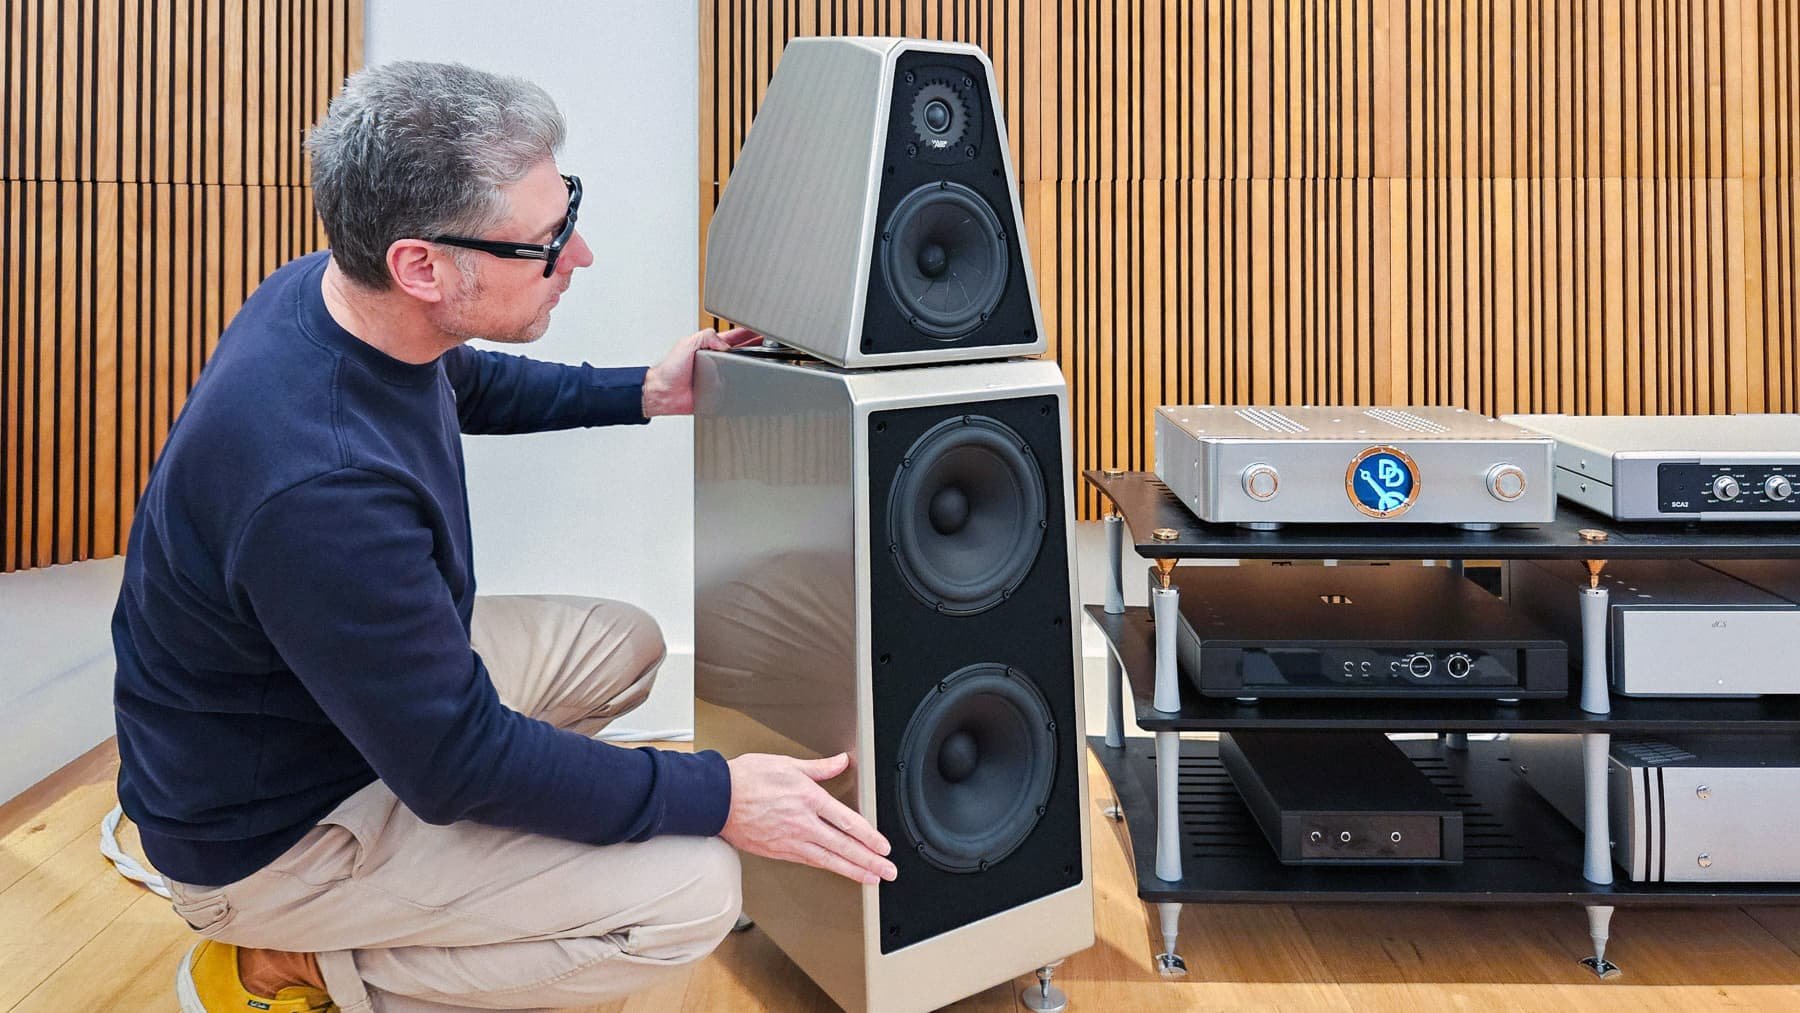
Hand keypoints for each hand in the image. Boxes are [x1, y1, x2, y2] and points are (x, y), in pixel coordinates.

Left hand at [641, 326, 759, 416]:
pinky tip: (750, 381)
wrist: (664, 393)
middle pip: (740, 352)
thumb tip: (725, 344)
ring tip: (763, 360)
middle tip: (767, 344)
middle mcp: (715, 360)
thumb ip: (706, 337)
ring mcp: (718, 375)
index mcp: (709, 346)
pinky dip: (742, 384)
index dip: (746, 333)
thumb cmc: (670, 369)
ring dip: (749, 366)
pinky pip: (734, 386)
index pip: (732, 336)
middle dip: (753, 347)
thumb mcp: (688, 343)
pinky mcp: (718, 390)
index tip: (758, 329)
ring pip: (739, 369)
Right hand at [720, 752, 897, 885]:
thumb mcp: (787, 764)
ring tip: (871, 878)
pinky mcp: (778, 851)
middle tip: (887, 871)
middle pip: (843, 846)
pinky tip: (839, 871)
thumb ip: (819, 768)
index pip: (847, 822)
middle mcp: (802, 823)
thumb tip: (841, 762)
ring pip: (828, 859)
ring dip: (853, 870)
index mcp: (808, 798)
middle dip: (869, 860)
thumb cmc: (746, 779)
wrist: (717, 799)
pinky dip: (828, 868)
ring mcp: (790, 840)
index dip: (869, 836)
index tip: (883, 845)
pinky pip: (809, 862)